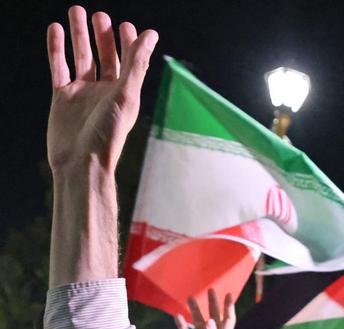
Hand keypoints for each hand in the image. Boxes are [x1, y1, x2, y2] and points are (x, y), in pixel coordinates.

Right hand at [47, 6, 157, 174]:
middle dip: (103, 36)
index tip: (126, 26)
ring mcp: (82, 94)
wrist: (81, 162)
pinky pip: (59, 66)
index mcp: (124, 94)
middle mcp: (104, 93)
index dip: (129, 44)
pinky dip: (57, 48)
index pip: (128, 63)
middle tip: (100, 16)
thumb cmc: (107, 134)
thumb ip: (136, 64)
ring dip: (79, 35)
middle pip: (104, 57)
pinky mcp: (62, 97)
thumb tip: (151, 34)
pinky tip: (56, 29)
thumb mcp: (126, 95)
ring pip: (81, 57)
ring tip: (76, 11)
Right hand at [175, 290, 235, 328]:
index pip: (228, 319)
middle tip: (210, 290)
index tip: (228, 294)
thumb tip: (209, 321)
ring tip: (189, 298)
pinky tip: (177, 315)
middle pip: (213, 316)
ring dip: (195, 310)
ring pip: (198, 321)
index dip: (228, 307)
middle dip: (212, 303)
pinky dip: (181, 324)